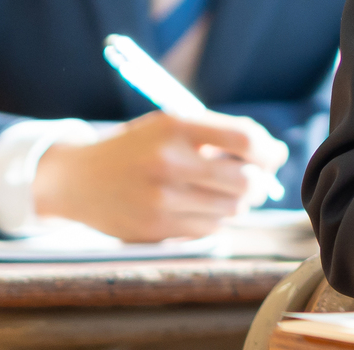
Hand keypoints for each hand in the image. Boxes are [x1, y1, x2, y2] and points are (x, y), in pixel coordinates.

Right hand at [31, 109, 288, 240]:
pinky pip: (209, 229)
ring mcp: (162, 199)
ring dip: (239, 202)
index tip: (273, 155)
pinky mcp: (157, 228)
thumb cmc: (137, 147)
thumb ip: (218, 135)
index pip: (244, 139)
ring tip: (225, 192)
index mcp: (176, 125)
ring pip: (231, 209)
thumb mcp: (170, 125)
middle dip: (260, 182)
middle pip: (245, 181)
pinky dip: (216, 219)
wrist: (79, 179)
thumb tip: (273, 156)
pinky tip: (200, 206)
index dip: (268, 150)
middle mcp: (170, 161)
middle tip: (257, 180)